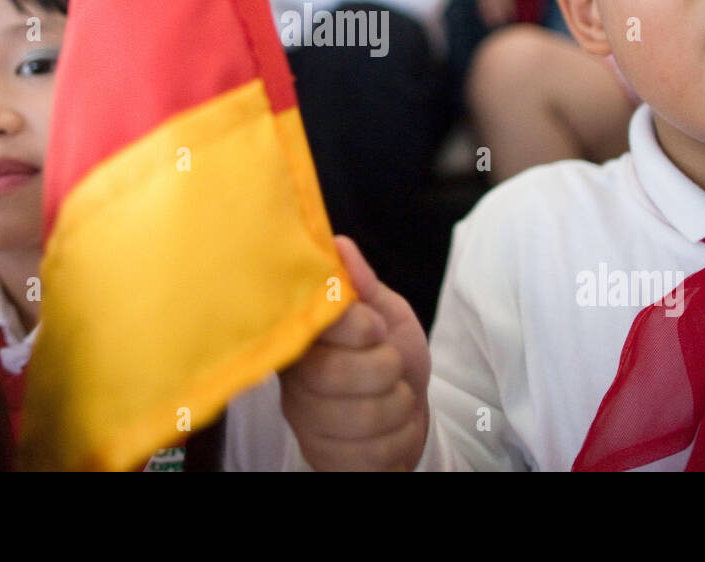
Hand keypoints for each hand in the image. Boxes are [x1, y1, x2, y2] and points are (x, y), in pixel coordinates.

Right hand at [280, 236, 430, 470]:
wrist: (410, 415)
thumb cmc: (392, 357)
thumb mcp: (387, 314)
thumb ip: (363, 286)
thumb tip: (339, 244)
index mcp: (304, 337)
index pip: (313, 324)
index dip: (357, 326)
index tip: (374, 326)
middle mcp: (294, 381)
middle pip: (332, 375)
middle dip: (383, 369)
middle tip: (390, 366)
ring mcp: (306, 424)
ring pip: (359, 417)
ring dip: (397, 406)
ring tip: (394, 397)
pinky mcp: (324, 459)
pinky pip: (370, 454)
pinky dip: (398, 439)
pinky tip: (391, 430)